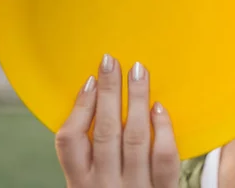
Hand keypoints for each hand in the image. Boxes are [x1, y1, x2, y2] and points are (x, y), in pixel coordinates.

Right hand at [55, 54, 179, 187]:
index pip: (69, 141)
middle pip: (105, 130)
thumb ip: (88, 162)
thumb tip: (91, 106)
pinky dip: (163, 130)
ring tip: (138, 71)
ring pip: (134, 136)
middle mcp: (104, 187)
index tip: (90, 80)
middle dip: (109, 91)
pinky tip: (159, 107)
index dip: (79, 107)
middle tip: (112, 59)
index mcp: (80, 185)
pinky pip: (165, 158)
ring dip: (136, 99)